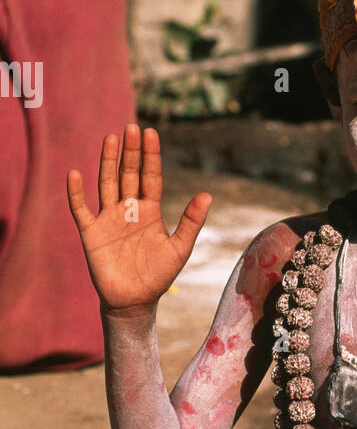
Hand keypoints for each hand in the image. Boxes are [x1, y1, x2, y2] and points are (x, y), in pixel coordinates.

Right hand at [67, 124, 211, 316]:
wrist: (134, 301)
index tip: (151, 133)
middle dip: (131, 151)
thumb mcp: (179, 248)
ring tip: (110, 138)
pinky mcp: (91, 233)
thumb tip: (208, 194)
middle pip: (129, 174)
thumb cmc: (158, 276)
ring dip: (107, 162)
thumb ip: (192, 221)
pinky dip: (77, 193)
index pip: (150, 176)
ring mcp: (108, 218)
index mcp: (150, 210)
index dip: (151, 156)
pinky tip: (75, 174)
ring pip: (107, 183)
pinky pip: (81, 209)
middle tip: (131, 127)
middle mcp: (128, 209)